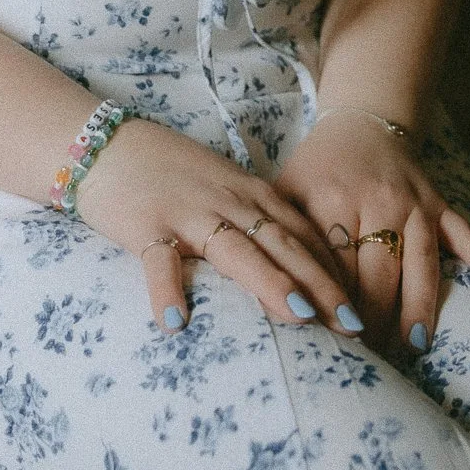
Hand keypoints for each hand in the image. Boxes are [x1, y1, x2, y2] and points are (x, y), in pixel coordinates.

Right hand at [73, 117, 359, 336]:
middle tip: (354, 326)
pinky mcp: (145, 226)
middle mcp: (227, 202)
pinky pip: (159, 261)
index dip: (335, 270)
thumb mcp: (223, 190)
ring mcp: (187, 213)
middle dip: (322, 285)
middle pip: (282, 245)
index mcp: (249, 194)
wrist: (106, 143)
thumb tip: (298, 268)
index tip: (363, 308)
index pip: (303, 233)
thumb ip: (257, 221)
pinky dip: (168, 290)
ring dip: (269, 282)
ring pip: (236, 249)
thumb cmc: (169, 173)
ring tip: (300, 317)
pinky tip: (176, 323)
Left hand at [273, 110, 469, 353]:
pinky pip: (466, 235)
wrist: (362, 123)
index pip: (334, 264)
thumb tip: (273, 293)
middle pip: (378, 272)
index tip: (330, 342)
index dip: (333, 306)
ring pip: (421, 264)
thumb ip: (282, 236)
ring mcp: (414, 202)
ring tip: (413, 345)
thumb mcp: (288, 190)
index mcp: (331, 197)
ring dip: (418, 307)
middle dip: (373, 319)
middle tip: (368, 358)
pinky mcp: (440, 203)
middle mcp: (377, 200)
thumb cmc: (318, 167)